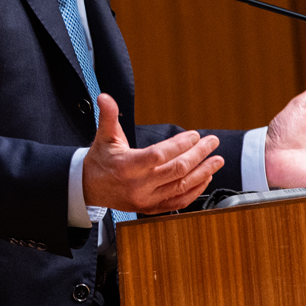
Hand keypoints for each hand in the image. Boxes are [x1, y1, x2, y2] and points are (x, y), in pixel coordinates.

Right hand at [81, 93, 224, 213]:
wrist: (88, 188)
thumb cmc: (100, 160)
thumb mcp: (103, 136)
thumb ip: (108, 115)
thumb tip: (105, 97)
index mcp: (128, 165)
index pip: (160, 155)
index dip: (180, 145)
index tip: (194, 136)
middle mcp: (138, 185)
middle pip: (177, 170)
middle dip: (199, 155)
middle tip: (212, 143)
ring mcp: (146, 198)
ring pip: (181, 187)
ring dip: (203, 173)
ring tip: (217, 160)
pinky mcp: (150, 207)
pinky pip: (178, 202)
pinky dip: (194, 191)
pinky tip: (205, 179)